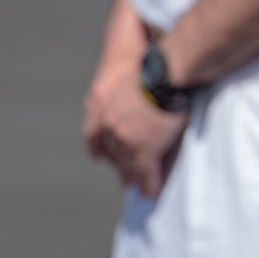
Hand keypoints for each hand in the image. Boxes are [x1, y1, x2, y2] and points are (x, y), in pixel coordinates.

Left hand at [82, 65, 187, 195]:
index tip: (101, 158)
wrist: (166, 72)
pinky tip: (152, 192)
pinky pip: (145, 173)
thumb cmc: (154, 65)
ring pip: (127, 165)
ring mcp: (124, 139)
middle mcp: (107, 124)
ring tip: (139, 187)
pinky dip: (148, 184)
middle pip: (112, 152)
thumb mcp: (127, 73)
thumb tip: (135, 93)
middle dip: (118, 166)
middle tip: (124, 179)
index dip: (100, 149)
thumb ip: (125, 91)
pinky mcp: (143, 149)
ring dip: (133, 178)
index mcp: (99, 104)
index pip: (93, 135)